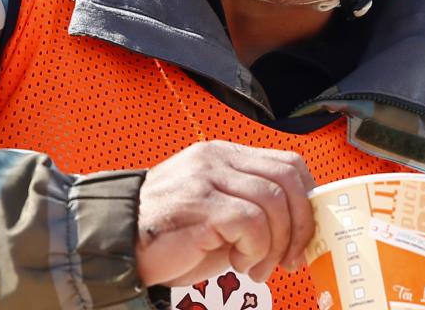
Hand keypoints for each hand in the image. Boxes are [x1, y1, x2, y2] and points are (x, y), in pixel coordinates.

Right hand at [135, 140, 316, 286]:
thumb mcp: (222, 219)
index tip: (305, 234)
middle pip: (287, 180)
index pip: (288, 164)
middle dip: (299, 226)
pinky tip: (240, 264)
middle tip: (290, 258)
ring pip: (273, 203)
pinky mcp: (198, 203)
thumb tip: (300, 229)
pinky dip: (255, 250)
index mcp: (225, 157)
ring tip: (256, 267)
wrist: (118, 246)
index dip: (307, 200)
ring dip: (274, 245)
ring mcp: (206, 178)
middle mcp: (216, 160)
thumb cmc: (168, 239)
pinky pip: (250, 222)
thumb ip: (256, 213)